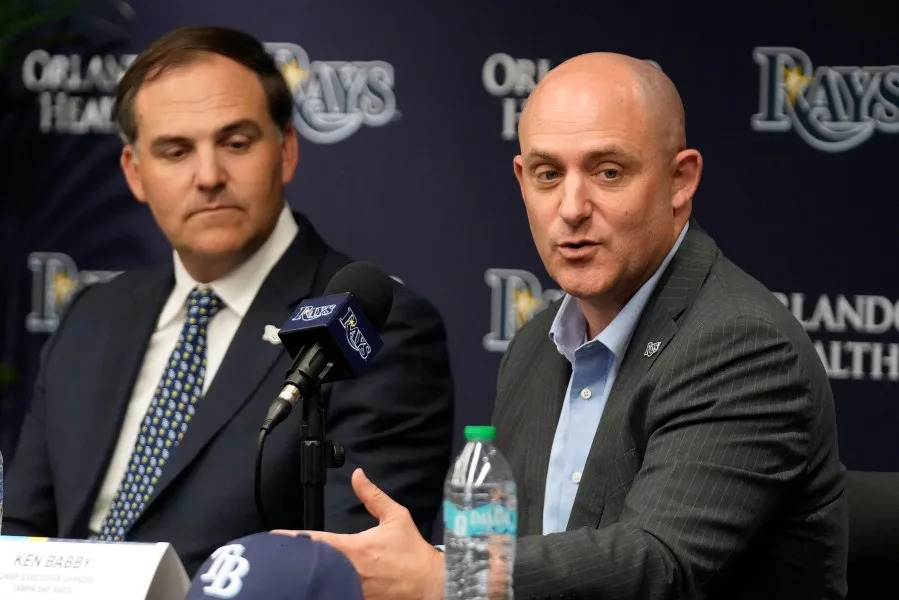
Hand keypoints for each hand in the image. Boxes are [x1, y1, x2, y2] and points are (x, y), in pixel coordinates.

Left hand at [273, 468, 443, 599]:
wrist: (430, 584)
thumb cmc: (412, 552)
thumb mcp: (396, 517)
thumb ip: (373, 496)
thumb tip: (357, 475)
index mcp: (355, 549)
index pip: (316, 542)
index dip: (292, 539)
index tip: (274, 538)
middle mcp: (349, 572)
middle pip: (311, 566)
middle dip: (295, 560)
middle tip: (278, 555)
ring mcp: (352, 591)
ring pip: (321, 583)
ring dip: (308, 575)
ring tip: (291, 570)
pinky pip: (335, 594)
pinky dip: (323, 588)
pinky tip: (314, 584)